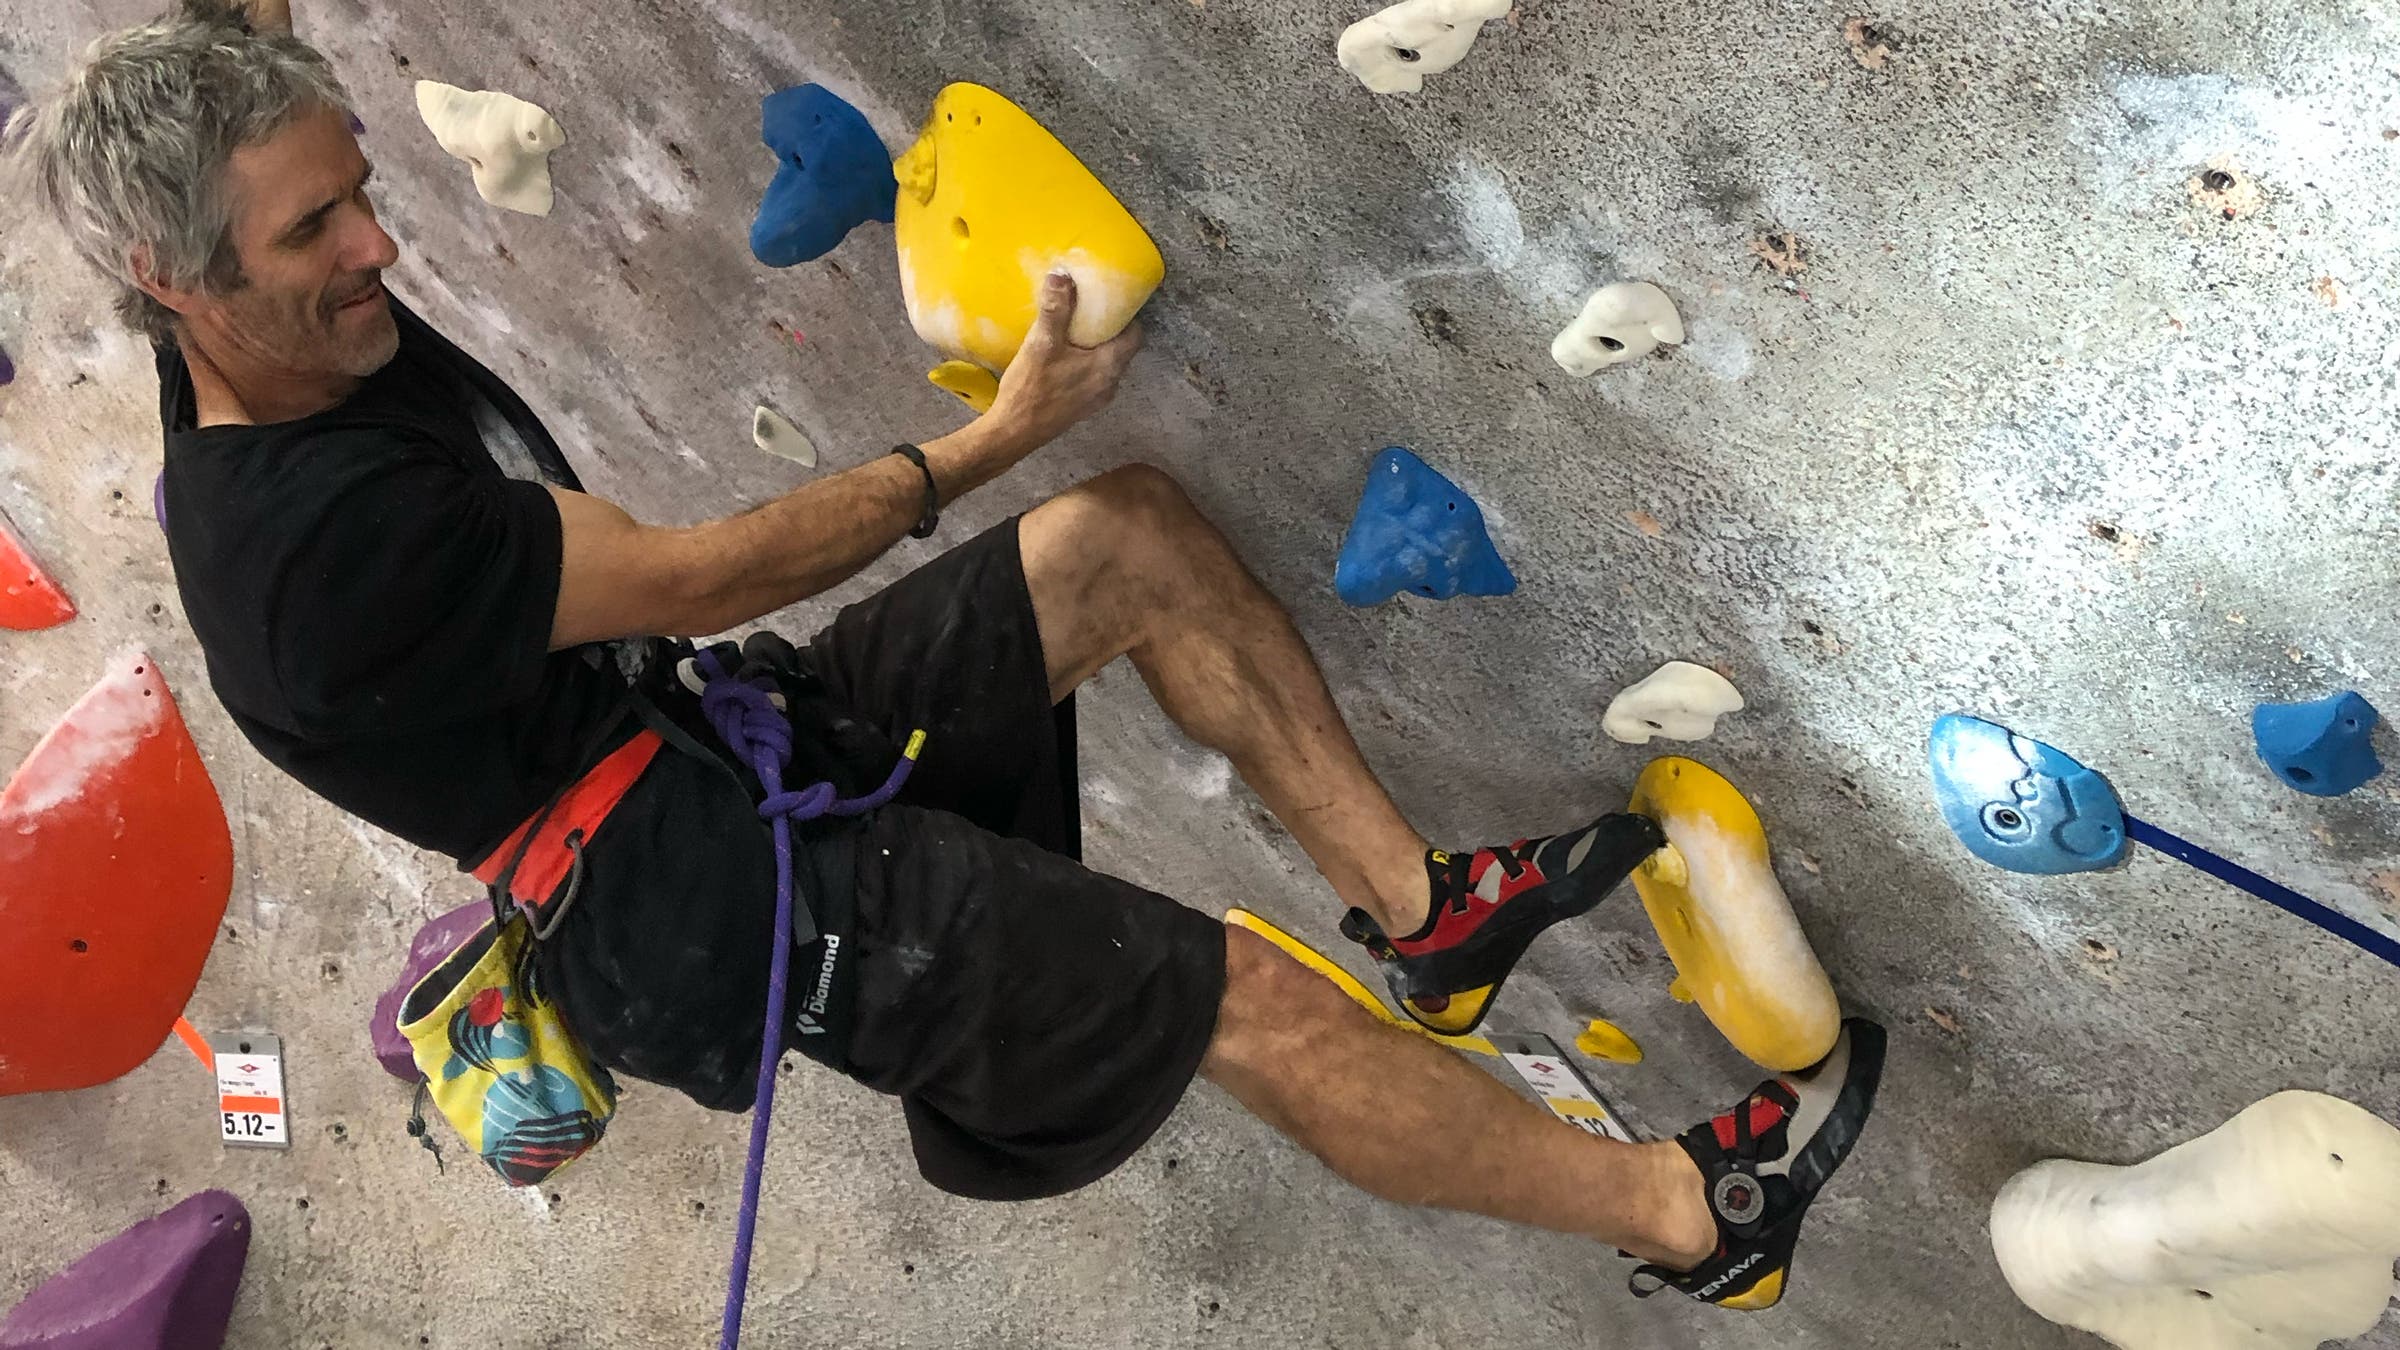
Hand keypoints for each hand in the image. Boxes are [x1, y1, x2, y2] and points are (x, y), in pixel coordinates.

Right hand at [980, 271, 1142, 455]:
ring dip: (1095, 347)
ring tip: (1074, 330)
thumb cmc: (1031, 388)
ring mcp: (1097, 399)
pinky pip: (1092, 377)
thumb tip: (1062, 274)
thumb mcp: (1042, 343)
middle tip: (1088, 310)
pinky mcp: (1082, 408)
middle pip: (1121, 349)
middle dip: (1108, 328)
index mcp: (1109, 366)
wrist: (1013, 432)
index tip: (1110, 300)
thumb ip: (1055, 309)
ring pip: (1106, 364)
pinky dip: (1085, 363)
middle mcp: (1110, 384)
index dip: (1126, 315)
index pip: (1135, 335)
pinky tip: (1064, 356)